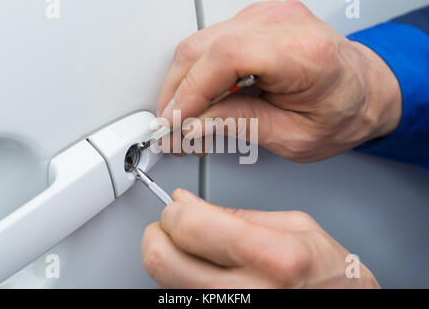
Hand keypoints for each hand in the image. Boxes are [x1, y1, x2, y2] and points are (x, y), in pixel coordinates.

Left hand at [141, 189, 379, 287]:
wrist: (344, 307)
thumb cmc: (330, 275)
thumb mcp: (295, 226)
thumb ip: (235, 214)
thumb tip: (186, 202)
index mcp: (273, 256)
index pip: (191, 227)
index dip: (173, 213)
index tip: (177, 209)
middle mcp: (250, 292)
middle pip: (162, 262)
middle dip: (156, 236)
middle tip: (169, 228)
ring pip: (162, 286)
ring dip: (167, 261)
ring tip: (191, 252)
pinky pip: (178, 302)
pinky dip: (179, 284)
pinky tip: (199, 274)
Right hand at [157, 0, 400, 161]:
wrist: (365, 90)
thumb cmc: (344, 113)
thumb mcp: (293, 136)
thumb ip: (240, 125)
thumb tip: (194, 123)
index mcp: (302, 53)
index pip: (225, 58)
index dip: (189, 91)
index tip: (172, 121)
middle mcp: (283, 23)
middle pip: (203, 47)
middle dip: (176, 92)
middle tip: (170, 128)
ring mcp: (269, 16)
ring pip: (201, 43)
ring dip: (184, 84)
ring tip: (186, 119)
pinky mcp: (258, 21)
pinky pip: (212, 42)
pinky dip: (199, 72)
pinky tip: (201, 98)